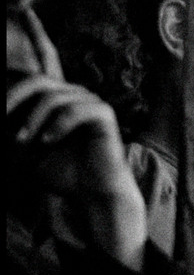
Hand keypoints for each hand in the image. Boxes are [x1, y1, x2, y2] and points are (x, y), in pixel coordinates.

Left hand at [7, 75, 145, 266]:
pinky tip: (48, 141)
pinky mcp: (104, 113)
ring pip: (53, 97)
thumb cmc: (60, 173)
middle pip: (38, 81)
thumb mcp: (25, 150)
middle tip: (0, 116)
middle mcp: (74, 95)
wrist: (93, 193)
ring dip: (32, 120)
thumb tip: (1, 117)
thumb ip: (10, 130)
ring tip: (21, 142)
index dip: (10, 92)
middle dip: (13, 97)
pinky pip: (74, 110)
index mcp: (56, 100)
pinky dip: (57, 126)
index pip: (28, 83)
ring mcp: (90, 102)